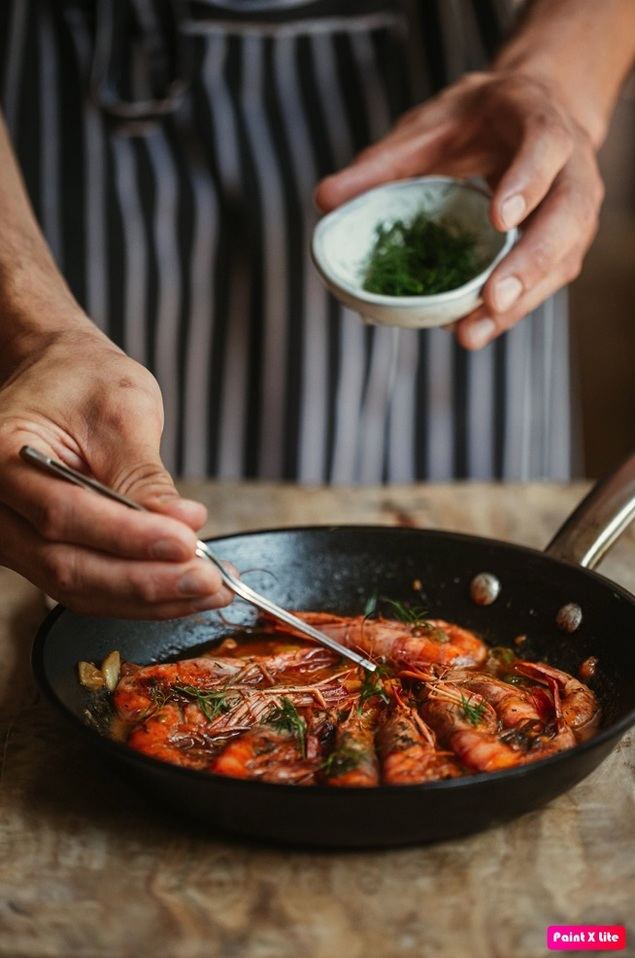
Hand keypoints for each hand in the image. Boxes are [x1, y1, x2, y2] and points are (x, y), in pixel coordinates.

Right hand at [0, 327, 232, 617]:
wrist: (59, 375)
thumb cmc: (83, 380)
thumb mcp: (121, 410)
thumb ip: (143, 475)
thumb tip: (180, 527)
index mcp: (0, 456)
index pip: (63, 513)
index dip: (127, 537)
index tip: (185, 544)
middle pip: (66, 565)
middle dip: (145, 581)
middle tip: (207, 580)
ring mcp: (12, 537)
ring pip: (77, 588)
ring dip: (148, 598)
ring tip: (208, 590)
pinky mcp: (39, 554)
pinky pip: (86, 587)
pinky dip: (138, 595)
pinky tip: (184, 590)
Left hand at [315, 71, 603, 348]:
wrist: (532, 115)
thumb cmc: (479, 119)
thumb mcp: (431, 126)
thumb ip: (383, 162)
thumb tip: (324, 200)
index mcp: (542, 122)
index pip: (545, 147)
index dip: (527, 182)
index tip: (500, 219)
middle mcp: (572, 169)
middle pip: (569, 217)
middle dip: (532, 262)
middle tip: (493, 299)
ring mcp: (574, 212)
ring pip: (562, 259)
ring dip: (521, 301)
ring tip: (472, 333)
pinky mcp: (564, 245)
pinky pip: (546, 282)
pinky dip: (511, 310)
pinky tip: (473, 329)